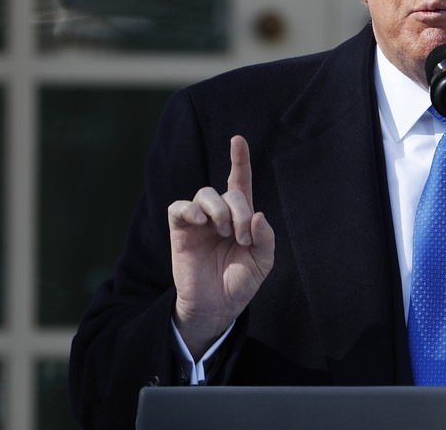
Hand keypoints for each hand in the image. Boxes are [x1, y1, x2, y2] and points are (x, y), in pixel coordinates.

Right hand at [168, 135, 274, 358]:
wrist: (217, 306)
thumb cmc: (241, 282)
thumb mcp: (263, 261)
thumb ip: (266, 237)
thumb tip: (258, 215)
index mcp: (241, 217)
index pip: (240, 181)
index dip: (239, 159)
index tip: (237, 139)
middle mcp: (219, 214)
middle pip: (228, 192)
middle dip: (240, 211)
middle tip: (242, 237)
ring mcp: (199, 221)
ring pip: (205, 194)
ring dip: (219, 209)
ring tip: (225, 232)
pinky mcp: (181, 231)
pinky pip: (179, 207)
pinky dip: (190, 208)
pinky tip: (202, 221)